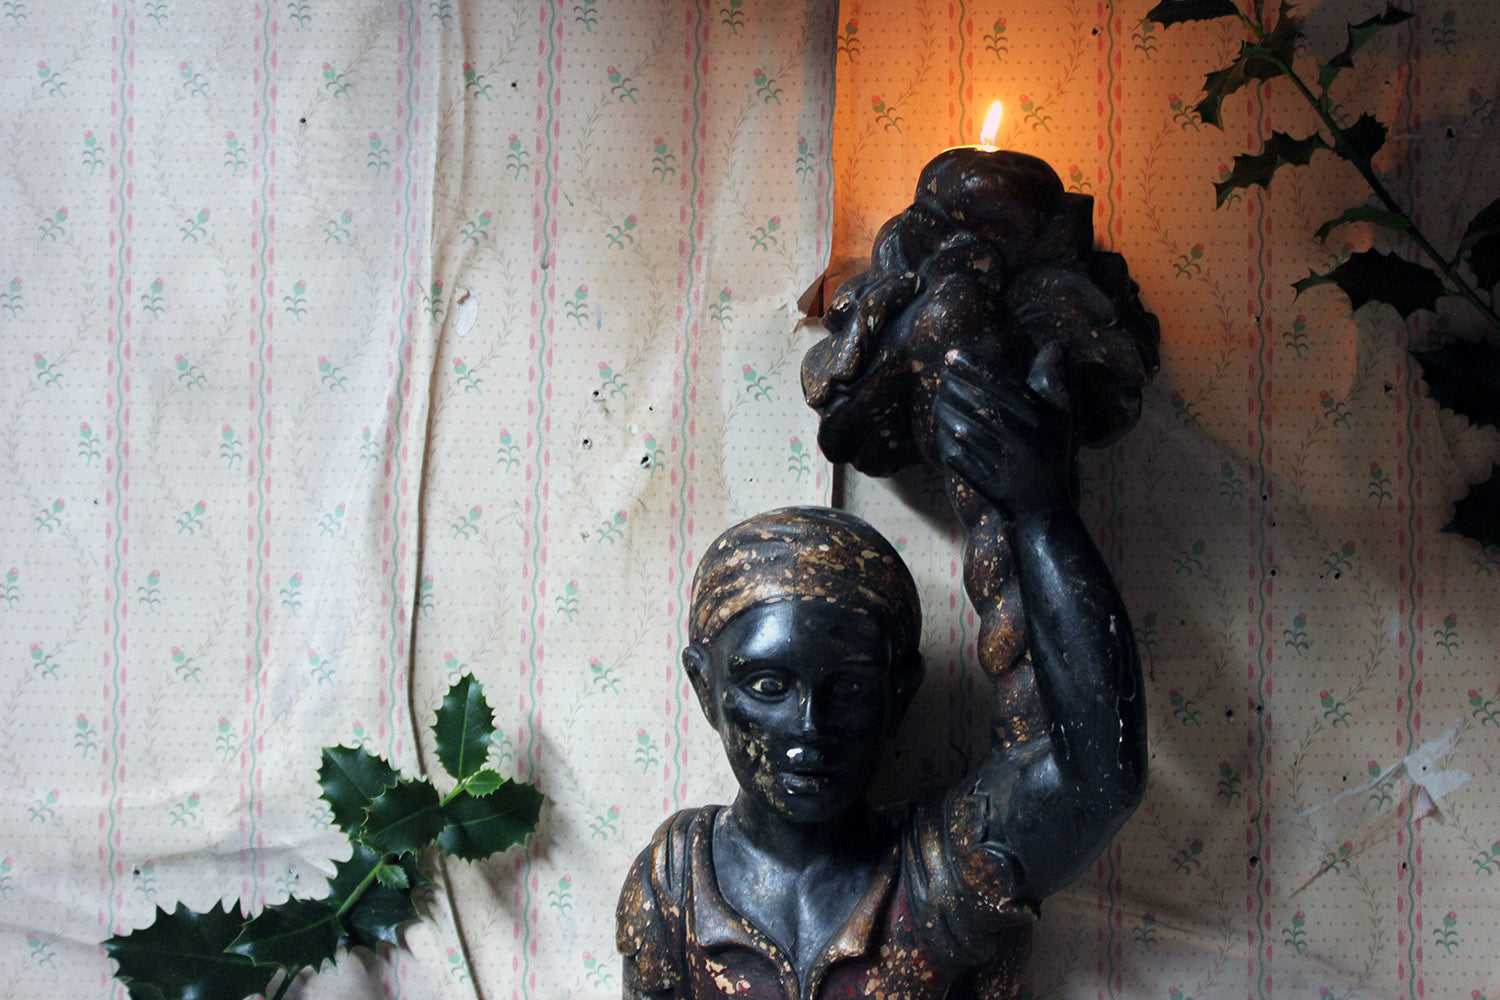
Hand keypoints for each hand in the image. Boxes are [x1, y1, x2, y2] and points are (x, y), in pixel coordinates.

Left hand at [933, 347, 1073, 516]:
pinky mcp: (984, 480)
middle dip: (953, 385)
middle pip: (976, 402)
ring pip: (962, 427)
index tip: (952, 354)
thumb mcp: (1060, 417)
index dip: (974, 366)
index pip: (1000, 383)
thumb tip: (1054, 345)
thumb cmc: (1051, 454)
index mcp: (1037, 417)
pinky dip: (944, 440)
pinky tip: (940, 428)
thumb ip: (1051, 381)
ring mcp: (1000, 461)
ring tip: (938, 399)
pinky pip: (955, 454)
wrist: (1042, 508)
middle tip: (942, 375)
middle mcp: (1018, 437)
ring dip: (944, 410)